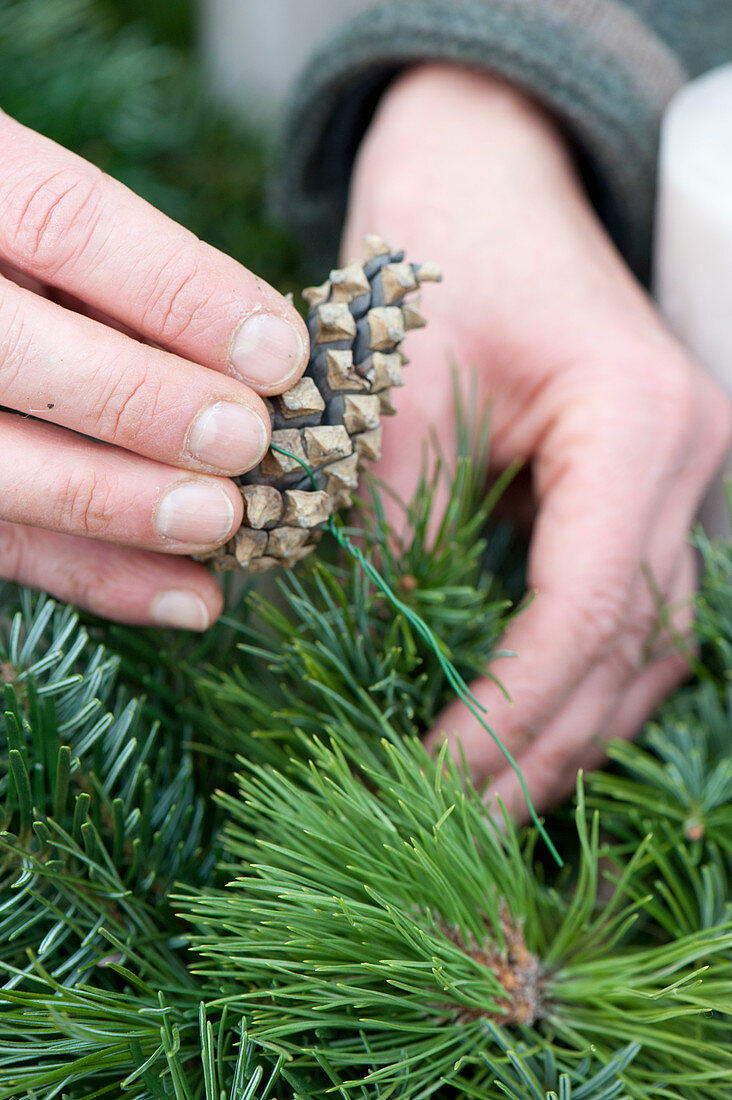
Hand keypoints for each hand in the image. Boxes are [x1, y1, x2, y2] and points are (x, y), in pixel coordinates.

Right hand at [0, 110, 308, 628]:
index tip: (279, 350)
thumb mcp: (47, 210)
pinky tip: (183, 599)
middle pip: (17, 353)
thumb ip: (118, 267)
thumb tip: (260, 347)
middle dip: (142, 403)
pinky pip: (1, 543)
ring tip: (221, 527)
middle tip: (247, 442)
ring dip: (117, 506)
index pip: (64, 223)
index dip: (178, 290)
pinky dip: (94, 577)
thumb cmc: (13, 242)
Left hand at [342, 65, 731, 816]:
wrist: (486, 174)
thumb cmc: (440, 246)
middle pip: (630, 645)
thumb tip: (369, 653)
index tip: (433, 776)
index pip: (588, 607)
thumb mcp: (394, 384)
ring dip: (565, 726)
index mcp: (637, 423)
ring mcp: (678, 478)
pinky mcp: (643, 490)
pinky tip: (520, 722)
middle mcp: (685, 461)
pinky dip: (574, 676)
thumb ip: (389, 522)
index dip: (512, 709)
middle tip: (451, 819)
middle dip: (542, 743)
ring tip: (482, 795)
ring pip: (643, 643)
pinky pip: (626, 608)